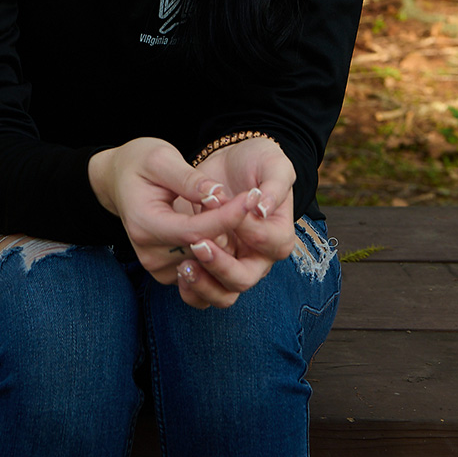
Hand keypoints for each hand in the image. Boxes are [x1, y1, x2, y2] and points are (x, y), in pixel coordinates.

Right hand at [88, 137, 252, 304]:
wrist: (117, 180)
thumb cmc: (139, 163)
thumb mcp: (161, 159)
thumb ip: (189, 179)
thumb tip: (217, 195)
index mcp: (146, 224)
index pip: (196, 231)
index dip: (228, 216)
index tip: (253, 197)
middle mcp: (150, 253)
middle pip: (204, 250)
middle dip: (232, 227)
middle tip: (250, 199)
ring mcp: (158, 267)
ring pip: (207, 264)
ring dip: (226, 240)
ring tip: (230, 211)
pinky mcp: (167, 272)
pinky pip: (202, 269)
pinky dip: (216, 251)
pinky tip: (219, 227)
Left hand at [173, 138, 296, 307]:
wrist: (230, 162)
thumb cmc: (257, 161)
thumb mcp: (273, 162)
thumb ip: (275, 184)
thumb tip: (262, 208)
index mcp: (279, 234)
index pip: (266, 241)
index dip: (244, 226)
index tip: (221, 204)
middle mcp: (259, 257)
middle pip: (244, 279)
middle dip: (220, 265)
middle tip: (197, 244)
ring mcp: (235, 265)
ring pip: (224, 295)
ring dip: (204, 284)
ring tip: (184, 265)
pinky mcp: (212, 266)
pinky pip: (203, 293)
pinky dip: (192, 289)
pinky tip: (179, 270)